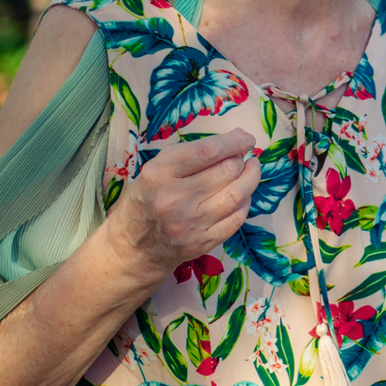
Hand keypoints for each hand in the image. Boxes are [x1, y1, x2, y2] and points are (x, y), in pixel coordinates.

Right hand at [107, 129, 259, 281]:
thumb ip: (192, 152)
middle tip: (241, 157)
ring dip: (251, 177)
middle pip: (227, 171)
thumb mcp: (156, 168)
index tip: (246, 139)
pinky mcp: (204, 241)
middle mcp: (175, 199)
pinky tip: (242, 194)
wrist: (134, 247)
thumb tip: (237, 141)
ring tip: (251, 169)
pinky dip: (246, 201)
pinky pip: (238, 217)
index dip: (234, 142)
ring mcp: (191, 223)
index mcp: (160, 174)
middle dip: (240, 159)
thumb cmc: (148, 197)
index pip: (208, 151)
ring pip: (237, 194)